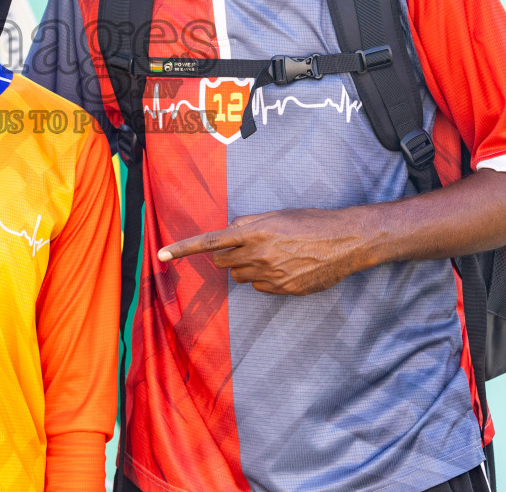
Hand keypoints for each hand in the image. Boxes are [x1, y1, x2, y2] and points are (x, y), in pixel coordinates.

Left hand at [156, 208, 377, 295]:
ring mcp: (270, 275)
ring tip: (273, 255)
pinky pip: (260, 287)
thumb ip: (249, 223)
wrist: (345, 242)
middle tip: (246, 247)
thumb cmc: (311, 222)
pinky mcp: (282, 290)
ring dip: (246, 267)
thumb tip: (232, 230)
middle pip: (221, 263)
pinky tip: (285, 268)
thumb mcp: (277, 215)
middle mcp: (258, 255)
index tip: (161, 255)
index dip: (182, 249)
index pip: (209, 242)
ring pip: (240, 277)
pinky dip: (265, 279)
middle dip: (226, 256)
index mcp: (254, 232)